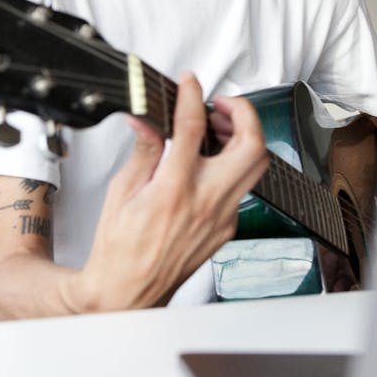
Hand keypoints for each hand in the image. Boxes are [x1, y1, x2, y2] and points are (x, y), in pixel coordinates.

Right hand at [77, 72, 267, 310]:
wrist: (127, 292)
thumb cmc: (120, 249)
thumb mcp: (122, 191)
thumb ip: (144, 150)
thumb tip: (147, 121)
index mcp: (175, 190)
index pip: (194, 127)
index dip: (193, 95)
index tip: (190, 84)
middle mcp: (206, 203)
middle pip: (252, 145)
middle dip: (244, 113)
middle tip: (222, 103)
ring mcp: (222, 218)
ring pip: (257, 167)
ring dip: (245, 138)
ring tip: (220, 127)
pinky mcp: (227, 229)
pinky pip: (243, 188)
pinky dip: (233, 165)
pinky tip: (212, 160)